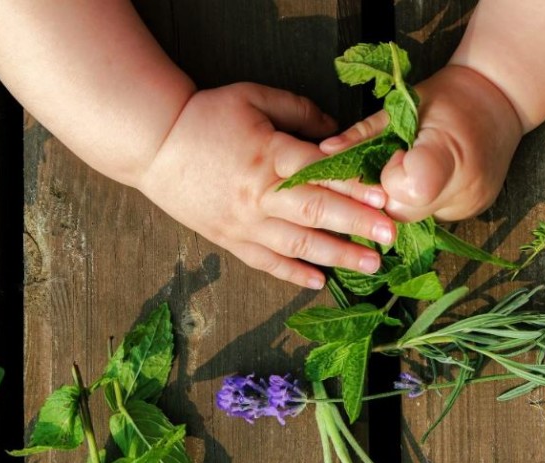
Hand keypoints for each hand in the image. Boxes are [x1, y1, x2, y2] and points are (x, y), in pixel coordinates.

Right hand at [138, 82, 395, 288]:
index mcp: (269, 155)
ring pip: (296, 245)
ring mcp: (243, 222)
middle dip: (356, 226)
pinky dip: (292, 275)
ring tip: (370, 268)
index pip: (321, 173)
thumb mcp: (255, 97)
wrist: (153, 143)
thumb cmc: (206, 116)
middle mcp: (259, 194)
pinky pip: (265, 262)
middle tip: (391, 239)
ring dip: (335, 256)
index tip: (387, 198)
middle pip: (315, 212)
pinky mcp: (228, 238)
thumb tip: (338, 133)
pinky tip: (318, 283)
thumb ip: (300, 112)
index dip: (355, 186)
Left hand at [320, 65, 522, 221]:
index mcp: (448, 155)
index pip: (404, 190)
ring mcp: (470, 206)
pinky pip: (428, 217)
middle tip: (396, 161)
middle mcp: (464, 190)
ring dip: (400, 199)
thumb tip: (323, 152)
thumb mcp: (403, 106)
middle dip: (385, 193)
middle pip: (401, 213)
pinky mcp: (471, 213)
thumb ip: (364, 134)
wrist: (500, 99)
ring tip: (411, 167)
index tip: (396, 153)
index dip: (388, 176)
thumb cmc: (449, 96)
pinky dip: (418, 202)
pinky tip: (425, 179)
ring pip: (412, 219)